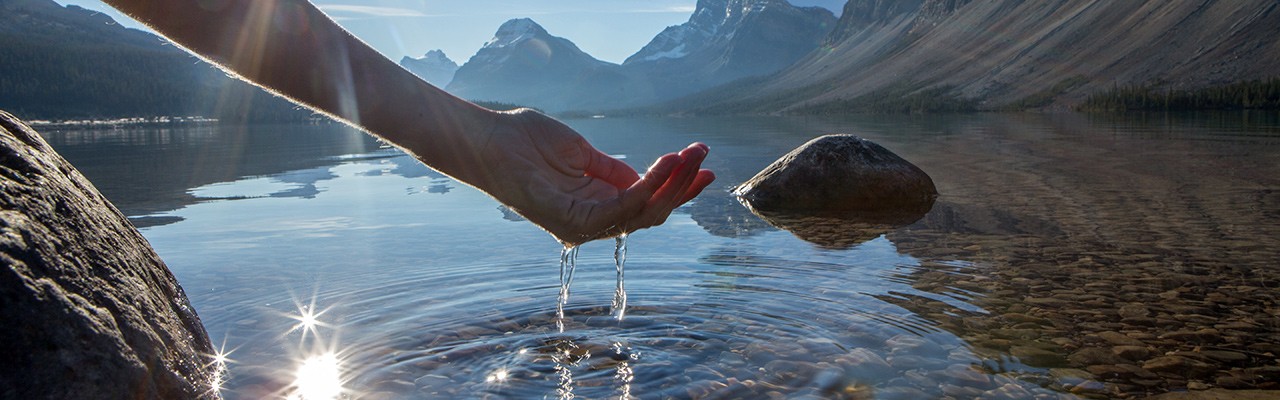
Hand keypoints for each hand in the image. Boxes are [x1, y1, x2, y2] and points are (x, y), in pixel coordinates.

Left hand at [462, 109, 714, 245]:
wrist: (489, 139)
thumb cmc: (527, 142)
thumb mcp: (582, 154)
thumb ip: (614, 170)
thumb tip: (647, 179)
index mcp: (595, 206)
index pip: (646, 205)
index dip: (677, 188)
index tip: (704, 166)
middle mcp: (591, 222)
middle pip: (651, 214)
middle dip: (682, 186)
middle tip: (704, 156)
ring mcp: (581, 225)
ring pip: (641, 215)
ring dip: (670, 184)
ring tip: (689, 156)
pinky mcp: (570, 221)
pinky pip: (619, 210)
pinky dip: (645, 188)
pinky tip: (663, 166)